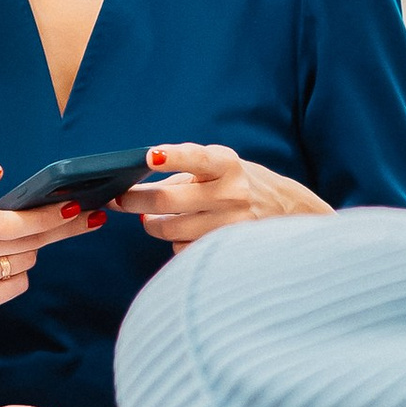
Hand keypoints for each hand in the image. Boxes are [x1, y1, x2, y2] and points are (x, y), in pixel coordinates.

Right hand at [0, 141, 106, 317]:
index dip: (44, 217)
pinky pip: (17, 286)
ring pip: (25, 264)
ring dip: (32, 248)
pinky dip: (20, 272)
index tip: (72, 206)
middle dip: (58, 228)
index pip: (8, 225)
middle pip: (26, 244)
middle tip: (84, 216)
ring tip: (21, 237)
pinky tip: (7, 260)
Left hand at [115, 144, 328, 251]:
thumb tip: (139, 192)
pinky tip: (186, 232)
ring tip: (152, 216)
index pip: (195, 158)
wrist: (287, 212)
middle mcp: (230, 193)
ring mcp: (229, 224)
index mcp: (226, 165)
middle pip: (167, 200)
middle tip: (119, 199)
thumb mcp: (220, 166)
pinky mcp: (226, 250)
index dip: (171, 157)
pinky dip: (176, 241)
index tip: (150, 156)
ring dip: (153, 222)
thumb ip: (183, 172)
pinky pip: (182, 249)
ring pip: (169, 228)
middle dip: (134, 200)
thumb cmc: (240, 182)